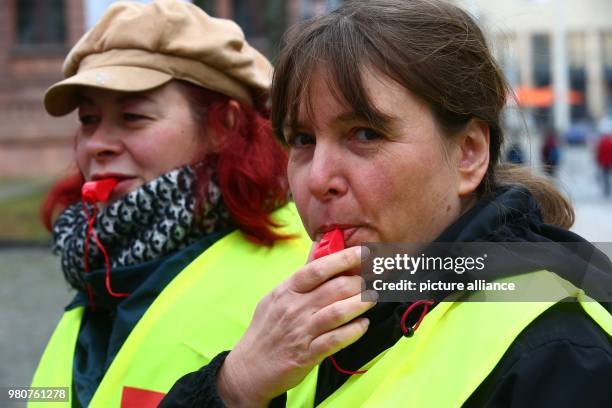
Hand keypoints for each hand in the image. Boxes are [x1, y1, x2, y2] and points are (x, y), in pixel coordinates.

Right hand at [217, 245, 374, 406]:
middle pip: (334, 288)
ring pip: (338, 312)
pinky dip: (353, 331)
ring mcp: (301, 331)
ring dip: (361, 304)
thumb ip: (301, 274)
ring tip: (374, 299)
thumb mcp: (277, 297)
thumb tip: (319, 248)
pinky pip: (336, 340)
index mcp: (287, 291)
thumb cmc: (267, 329)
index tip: (364, 252)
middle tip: (376, 279)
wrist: (249, 368)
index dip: (343, 258)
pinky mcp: (307, 354)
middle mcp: (294, 308)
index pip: (317, 268)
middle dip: (360, 282)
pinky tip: (363, 325)